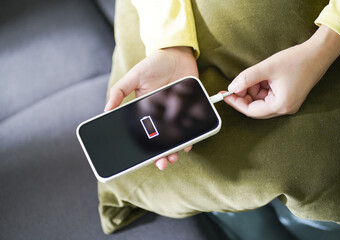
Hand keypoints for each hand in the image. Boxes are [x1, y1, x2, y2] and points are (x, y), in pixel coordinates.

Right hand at [104, 46, 197, 169]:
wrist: (177, 54)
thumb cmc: (154, 64)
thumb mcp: (134, 76)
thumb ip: (119, 91)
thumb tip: (106, 110)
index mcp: (146, 111)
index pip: (144, 133)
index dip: (144, 148)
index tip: (144, 159)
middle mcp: (161, 116)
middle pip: (160, 140)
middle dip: (161, 155)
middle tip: (162, 164)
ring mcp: (176, 114)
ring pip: (176, 138)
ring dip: (175, 151)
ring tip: (174, 158)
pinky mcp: (190, 110)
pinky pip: (190, 128)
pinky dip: (190, 138)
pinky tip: (187, 145)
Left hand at [225, 25, 339, 118]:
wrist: (318, 53)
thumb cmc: (297, 60)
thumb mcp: (267, 68)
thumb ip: (246, 78)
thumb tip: (232, 88)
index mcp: (281, 105)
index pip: (251, 110)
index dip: (236, 102)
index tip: (224, 94)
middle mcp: (285, 108)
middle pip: (255, 108)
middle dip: (245, 95)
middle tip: (237, 83)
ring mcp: (288, 104)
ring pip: (261, 101)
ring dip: (254, 89)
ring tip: (258, 74)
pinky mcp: (288, 97)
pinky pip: (268, 96)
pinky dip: (262, 87)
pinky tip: (264, 75)